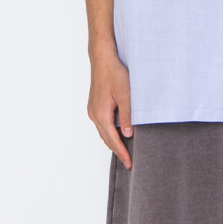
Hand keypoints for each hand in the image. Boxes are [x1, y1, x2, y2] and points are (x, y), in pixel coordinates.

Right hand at [87, 47, 133, 168]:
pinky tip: (119, 133)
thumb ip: (127, 115)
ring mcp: (93, 110)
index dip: (122, 153)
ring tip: (125, 151)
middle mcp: (94, 114)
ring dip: (113, 142)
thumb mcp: (126, 95)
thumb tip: (128, 134)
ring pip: (104, 132)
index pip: (113, 140)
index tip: (129, 164)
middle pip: (106, 139)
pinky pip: (103, 124)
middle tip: (129, 162)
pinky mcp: (95, 105)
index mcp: (101, 114)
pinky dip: (110, 132)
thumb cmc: (115, 73)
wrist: (103, 58)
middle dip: (117, 151)